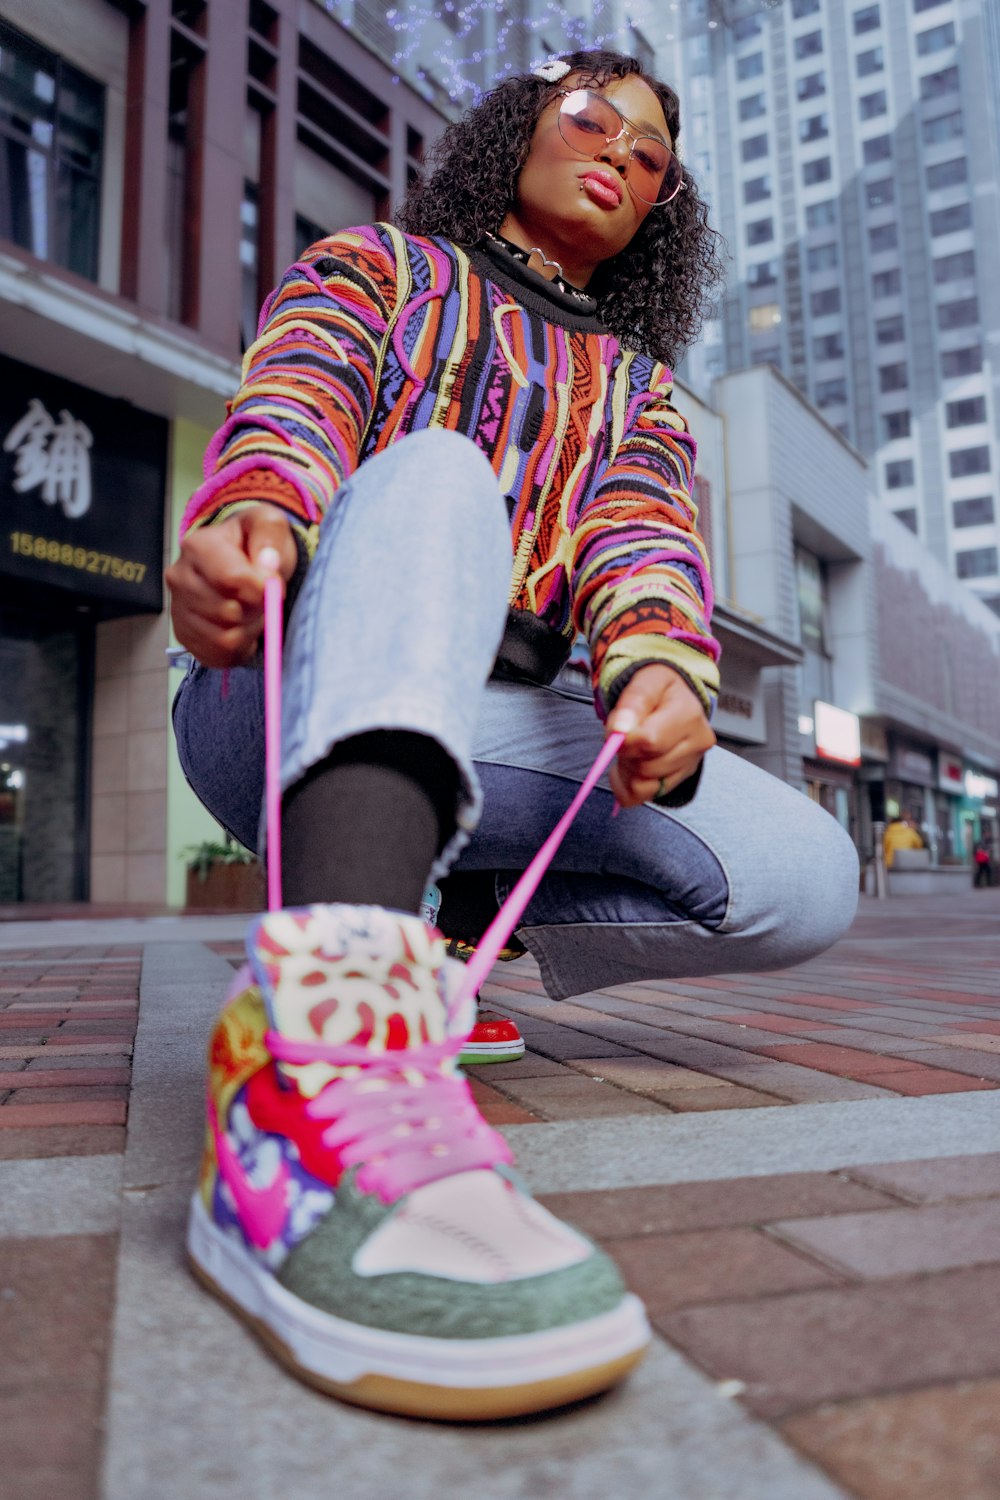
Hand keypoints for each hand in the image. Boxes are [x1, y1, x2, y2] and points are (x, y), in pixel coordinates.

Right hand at [165, 503, 298, 667]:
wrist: (242, 561)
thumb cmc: (256, 543)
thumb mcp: (270, 525)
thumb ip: (269, 537)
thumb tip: (267, 563)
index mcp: (197, 546)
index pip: (231, 579)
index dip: (262, 588)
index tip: (274, 584)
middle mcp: (180, 577)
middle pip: (229, 612)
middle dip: (257, 610)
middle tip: (264, 600)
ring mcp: (179, 609)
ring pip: (225, 638)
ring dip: (251, 630)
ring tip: (254, 612)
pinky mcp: (185, 635)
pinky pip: (218, 655)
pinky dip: (240, 648)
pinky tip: (243, 628)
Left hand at [605, 663, 715, 807]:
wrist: (674, 697)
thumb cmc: (659, 689)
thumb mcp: (645, 682)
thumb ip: (632, 703)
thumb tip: (621, 731)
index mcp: (689, 715)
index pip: (650, 742)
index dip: (625, 740)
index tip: (618, 729)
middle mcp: (697, 743)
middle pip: (646, 767)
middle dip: (626, 753)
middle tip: (626, 735)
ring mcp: (691, 765)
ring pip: (643, 785)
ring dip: (626, 768)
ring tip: (631, 746)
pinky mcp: (679, 781)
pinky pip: (641, 796)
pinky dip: (626, 784)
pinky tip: (629, 766)